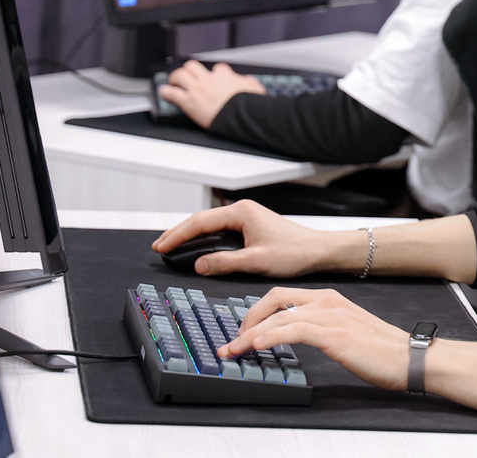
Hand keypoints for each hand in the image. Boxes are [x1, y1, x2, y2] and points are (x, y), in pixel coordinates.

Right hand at [152, 199, 338, 276]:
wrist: (317, 251)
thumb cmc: (294, 253)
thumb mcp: (256, 261)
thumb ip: (224, 262)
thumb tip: (199, 265)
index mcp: (241, 212)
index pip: (199, 222)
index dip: (177, 235)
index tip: (161, 247)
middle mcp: (242, 210)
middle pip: (201, 220)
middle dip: (178, 233)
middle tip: (159, 247)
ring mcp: (245, 217)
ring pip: (209, 224)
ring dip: (190, 235)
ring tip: (171, 247)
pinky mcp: (249, 226)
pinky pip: (219, 230)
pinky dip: (204, 238)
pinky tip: (196, 247)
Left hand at [158, 61, 266, 128]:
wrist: (240, 115)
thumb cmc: (248, 103)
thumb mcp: (254, 87)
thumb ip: (248, 82)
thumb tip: (248, 81)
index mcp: (224, 75)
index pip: (218, 68)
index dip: (216, 72)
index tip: (215, 76)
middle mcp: (208, 79)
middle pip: (193, 66)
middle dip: (189, 69)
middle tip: (188, 74)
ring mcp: (197, 90)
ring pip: (180, 75)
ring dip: (175, 77)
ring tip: (173, 81)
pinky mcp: (189, 102)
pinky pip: (173, 94)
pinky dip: (166, 92)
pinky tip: (164, 92)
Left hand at [222, 286, 410, 390]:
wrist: (411, 357)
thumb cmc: (382, 350)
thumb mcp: (346, 332)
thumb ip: (320, 329)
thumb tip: (292, 338)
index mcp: (329, 298)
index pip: (282, 296)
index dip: (255, 312)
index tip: (241, 331)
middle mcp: (327, 301)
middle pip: (274, 299)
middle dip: (247, 319)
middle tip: (232, 342)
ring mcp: (331, 315)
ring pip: (279, 316)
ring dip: (250, 334)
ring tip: (234, 349)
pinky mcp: (335, 333)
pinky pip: (295, 330)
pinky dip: (271, 336)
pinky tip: (257, 345)